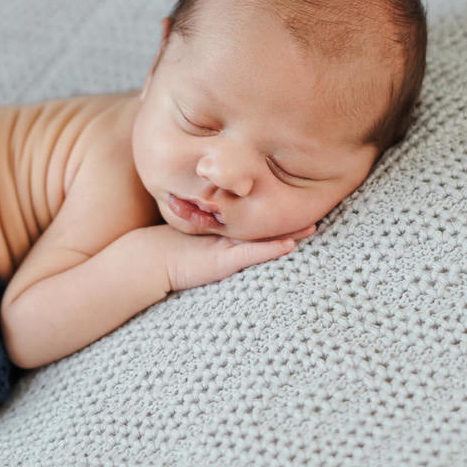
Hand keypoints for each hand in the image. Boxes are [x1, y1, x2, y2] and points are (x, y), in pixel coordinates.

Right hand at [145, 223, 315, 292]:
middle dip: (289, 220)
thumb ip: (214, 235)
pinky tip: (288, 245)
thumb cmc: (168, 253)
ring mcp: (226, 248)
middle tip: (317, 210)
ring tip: (312, 227)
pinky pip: (251, 254)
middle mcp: (228, 237)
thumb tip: (239, 232)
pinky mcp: (223, 261)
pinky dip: (270, 250)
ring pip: (262, 237)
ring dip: (288, 231)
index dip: (279, 215)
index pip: (258, 222)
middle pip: (265, 227)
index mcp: (224, 233)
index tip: (302, 204)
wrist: (149, 262)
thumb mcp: (195, 242)